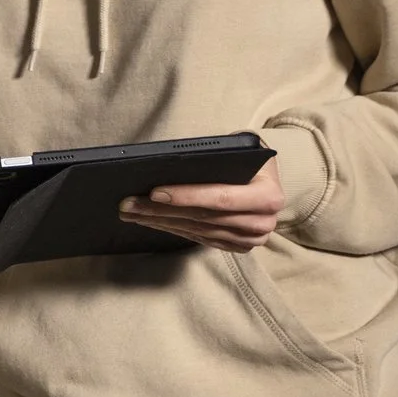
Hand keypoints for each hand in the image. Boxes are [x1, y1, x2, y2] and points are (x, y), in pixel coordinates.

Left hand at [120, 157, 284, 252]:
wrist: (267, 176)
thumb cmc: (248, 157)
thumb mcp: (240, 150)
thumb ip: (214, 158)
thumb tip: (170, 165)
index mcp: (268, 195)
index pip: (220, 198)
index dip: (186, 196)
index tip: (154, 193)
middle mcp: (263, 222)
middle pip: (203, 218)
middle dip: (161, 211)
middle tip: (129, 204)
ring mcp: (251, 239)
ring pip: (197, 230)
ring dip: (160, 222)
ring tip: (132, 212)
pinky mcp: (238, 246)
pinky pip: (199, 239)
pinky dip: (173, 229)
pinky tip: (151, 221)